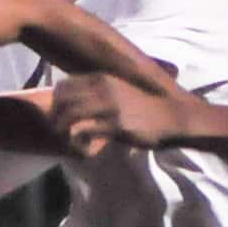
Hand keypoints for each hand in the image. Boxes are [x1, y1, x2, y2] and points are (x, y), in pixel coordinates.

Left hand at [52, 71, 185, 152]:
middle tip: (58, 131)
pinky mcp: (115, 124)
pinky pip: (85, 132)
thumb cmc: (146, 108)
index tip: (58, 116)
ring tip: (67, 140)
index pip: (65, 85)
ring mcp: (109, 105)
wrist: (172, 117)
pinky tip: (83, 148)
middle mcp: (103, 88)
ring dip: (63, 129)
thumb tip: (81, 102)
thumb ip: (101, 93)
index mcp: (102, 78)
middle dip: (55, 117)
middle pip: (63, 99)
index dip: (56, 102)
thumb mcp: (121, 91)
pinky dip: (78, 141)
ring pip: (70, 114)